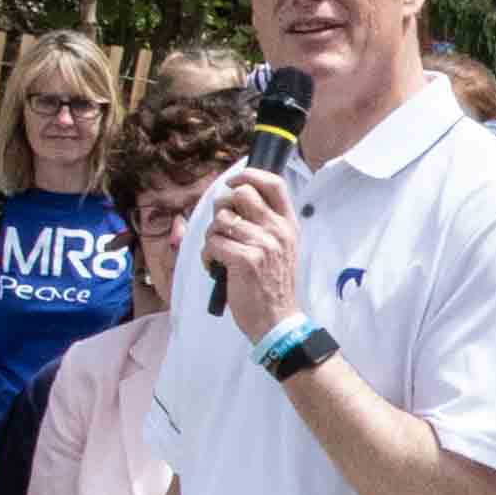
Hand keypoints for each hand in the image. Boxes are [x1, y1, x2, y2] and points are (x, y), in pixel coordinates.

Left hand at [200, 170, 302, 344]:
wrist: (276, 319)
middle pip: (241, 194)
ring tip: (220, 253)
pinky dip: (207, 255)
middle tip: (222, 227)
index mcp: (288, 224)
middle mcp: (278, 230)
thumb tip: (232, 199)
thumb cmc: (272, 284)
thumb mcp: (279, 248)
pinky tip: (217, 267)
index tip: (233, 183)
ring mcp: (263, 244)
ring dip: (212, 236)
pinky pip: (212, 242)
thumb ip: (263, 223)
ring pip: (221, 219)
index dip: (248, 175)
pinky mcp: (245, 259)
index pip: (273, 184)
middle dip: (222, 206)